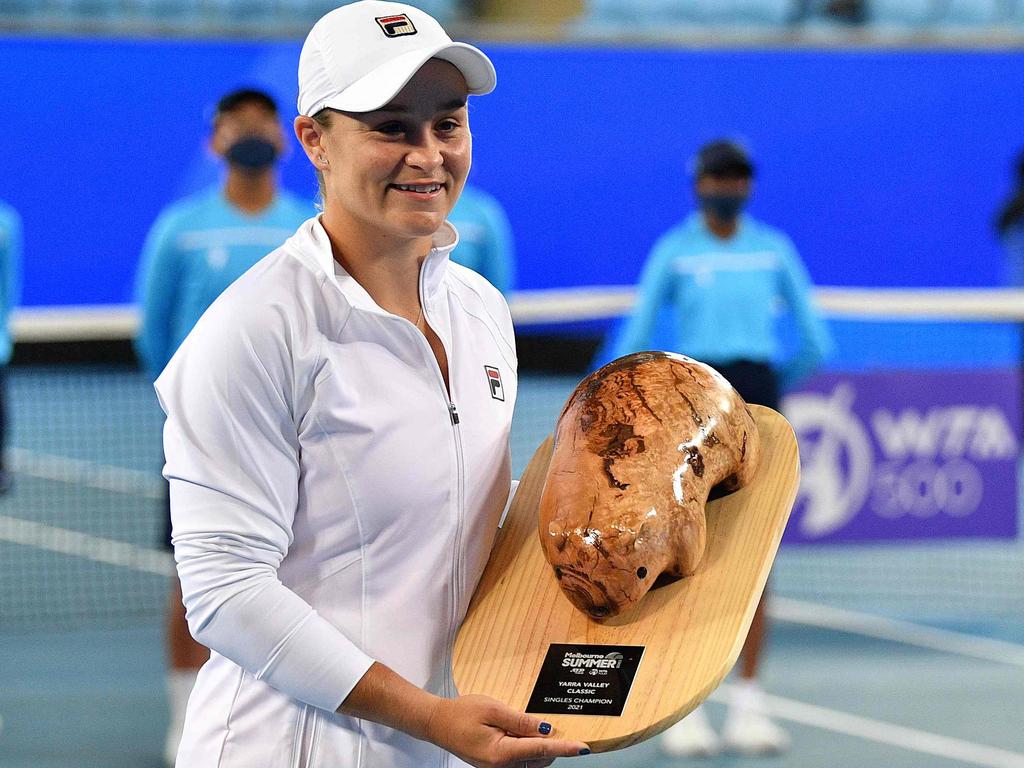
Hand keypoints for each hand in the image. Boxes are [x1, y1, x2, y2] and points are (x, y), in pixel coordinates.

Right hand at [422, 694, 589, 767]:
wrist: (437, 724)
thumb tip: (545, 729)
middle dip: (549, 742)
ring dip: (538, 746)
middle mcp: (502, 767)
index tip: (583, 748)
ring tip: (525, 725)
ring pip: (532, 761)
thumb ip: (520, 720)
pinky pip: (521, 760)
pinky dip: (527, 748)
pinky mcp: (496, 766)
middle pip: (540, 757)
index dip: (565, 748)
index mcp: (502, 753)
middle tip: (546, 722)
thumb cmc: (461, 713)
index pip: (542, 749)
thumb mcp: (492, 709)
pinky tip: (519, 733)